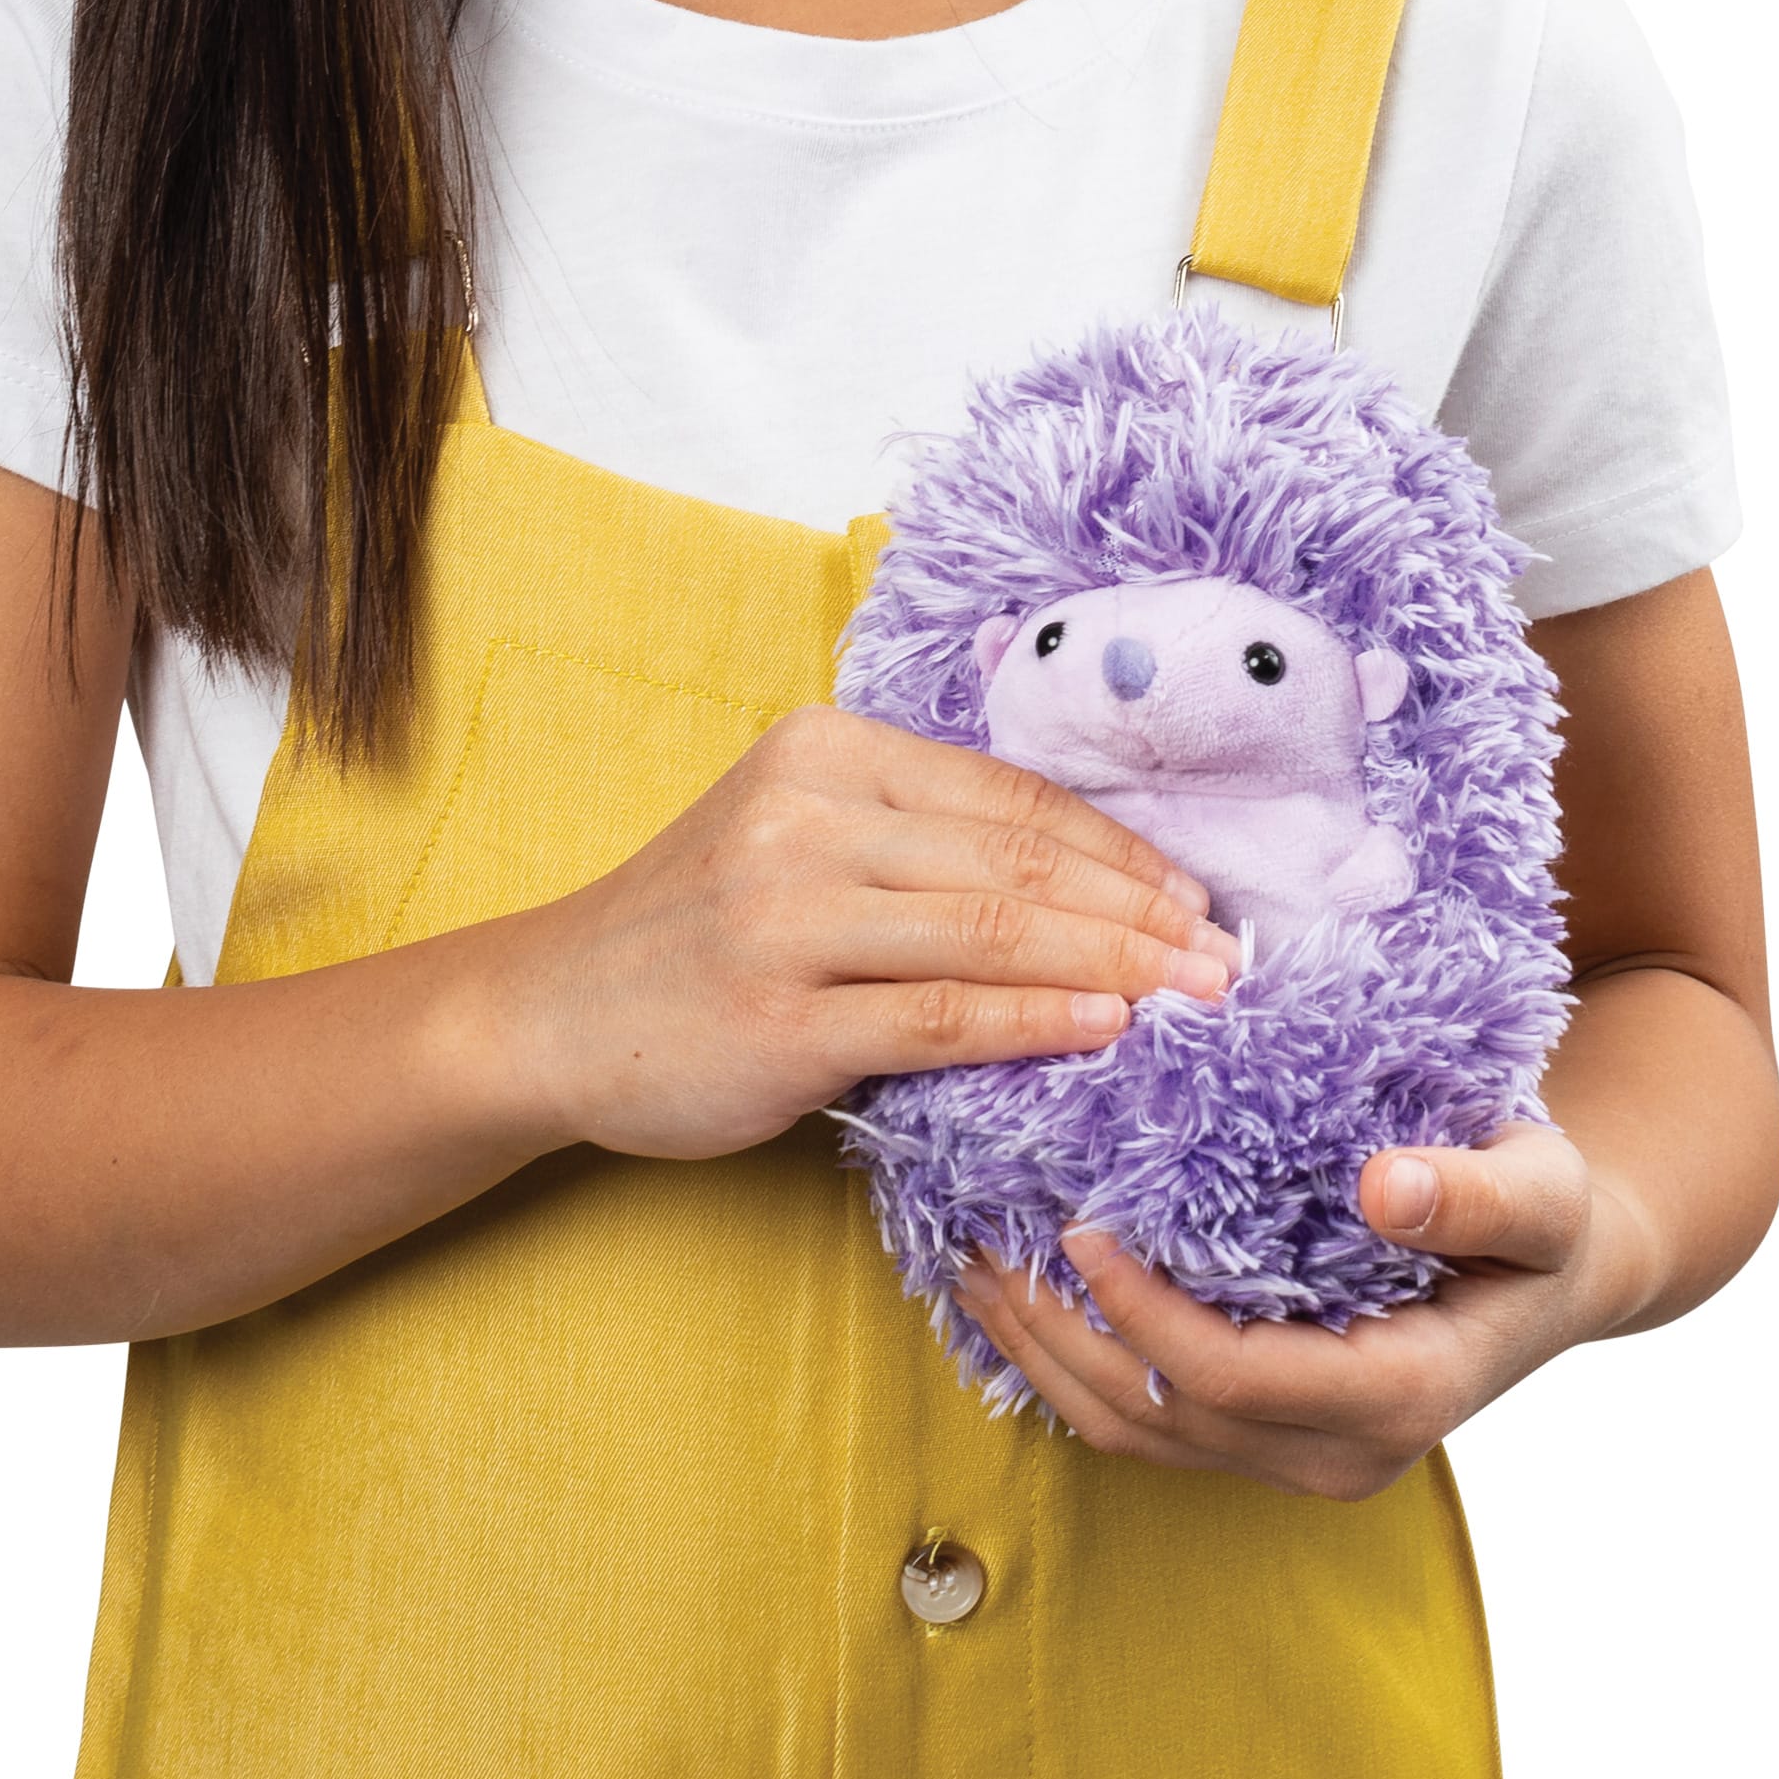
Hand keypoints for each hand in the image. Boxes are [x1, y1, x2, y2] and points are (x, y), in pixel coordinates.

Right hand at [498, 705, 1241, 1160]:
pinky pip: (941, 1015)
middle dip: (1141, 911)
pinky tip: (1106, 1029)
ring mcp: (786, 916)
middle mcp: (805, 815)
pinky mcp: (778, 1017)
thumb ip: (916, 838)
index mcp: (824, 750)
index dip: (1120, 850)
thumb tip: (1090, 881)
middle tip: (1226, 958)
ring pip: (994, 932)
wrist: (552, 1011)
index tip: (1195, 896)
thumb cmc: (698, 926)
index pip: (1011, 797)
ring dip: (1116, 966)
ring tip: (1196, 996)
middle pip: (1017, 862)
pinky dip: (1037, 1019)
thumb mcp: (795, 836)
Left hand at [953, 1120, 1660, 1498]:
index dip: (1141, 1312)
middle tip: (978, 1239)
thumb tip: (1389, 1189)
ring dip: (1041, 1353)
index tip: (1077, 1227)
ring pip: (1134, 1431)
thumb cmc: (1545, 1216)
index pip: (1230, 1377)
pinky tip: (1019, 1299)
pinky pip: (1144, 1421)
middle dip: (1057, 1332)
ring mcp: (1295, 1458)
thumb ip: (1475, 1196)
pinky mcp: (1262, 1438)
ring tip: (971, 1263)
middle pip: (1160, 1413)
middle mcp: (1338, 1454)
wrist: (1553, 1269)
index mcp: (1399, 1398)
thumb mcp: (1538, 1189)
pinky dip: (1069, 1366)